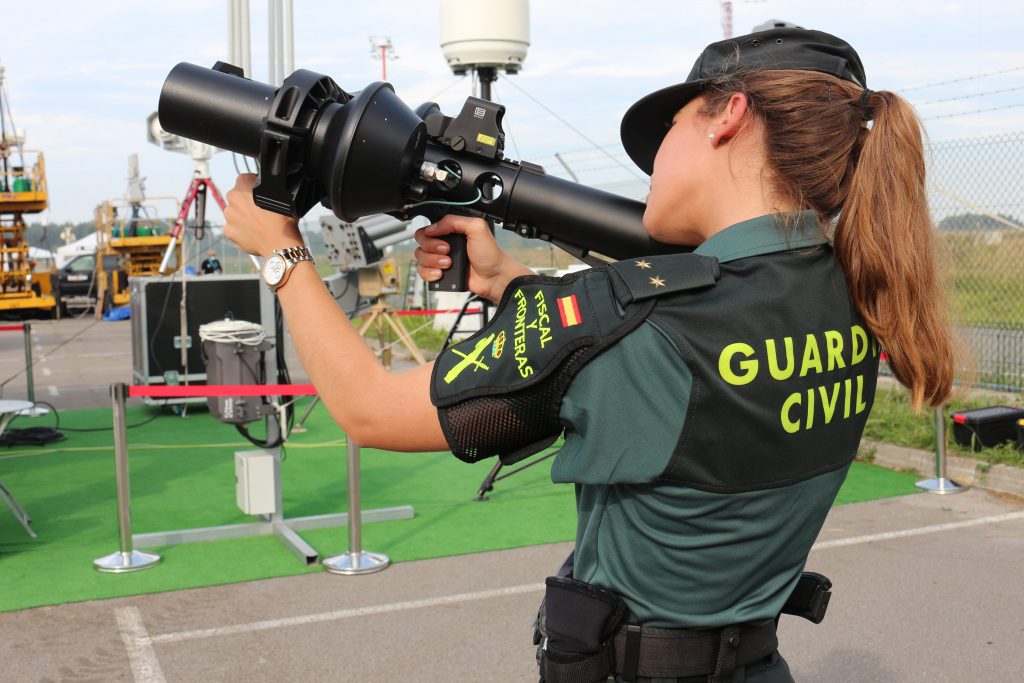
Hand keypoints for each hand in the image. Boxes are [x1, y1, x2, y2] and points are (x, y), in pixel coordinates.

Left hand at [223, 174, 304, 256]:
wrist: (280, 245)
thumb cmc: (283, 221)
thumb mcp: (282, 198)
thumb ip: (267, 191)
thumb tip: (265, 191)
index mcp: (243, 186)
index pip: (244, 179)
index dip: (253, 185)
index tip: (260, 194)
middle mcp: (232, 199)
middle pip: (237, 197)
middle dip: (246, 202)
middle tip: (260, 211)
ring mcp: (229, 216)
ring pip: (235, 213)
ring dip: (243, 217)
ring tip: (258, 225)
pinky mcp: (228, 231)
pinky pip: (233, 228)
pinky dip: (241, 230)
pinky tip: (253, 233)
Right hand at [414, 215, 531, 302]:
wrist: (494, 278)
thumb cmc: (490, 254)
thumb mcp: (477, 228)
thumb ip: (454, 221)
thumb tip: (433, 227)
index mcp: (452, 231)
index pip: (428, 228)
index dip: (431, 234)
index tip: (442, 240)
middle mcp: (444, 243)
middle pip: (421, 242)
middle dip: (431, 248)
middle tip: (447, 251)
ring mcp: (441, 259)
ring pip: (420, 258)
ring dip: (432, 261)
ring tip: (448, 264)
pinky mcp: (440, 273)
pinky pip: (423, 272)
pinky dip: (429, 273)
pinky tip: (441, 273)